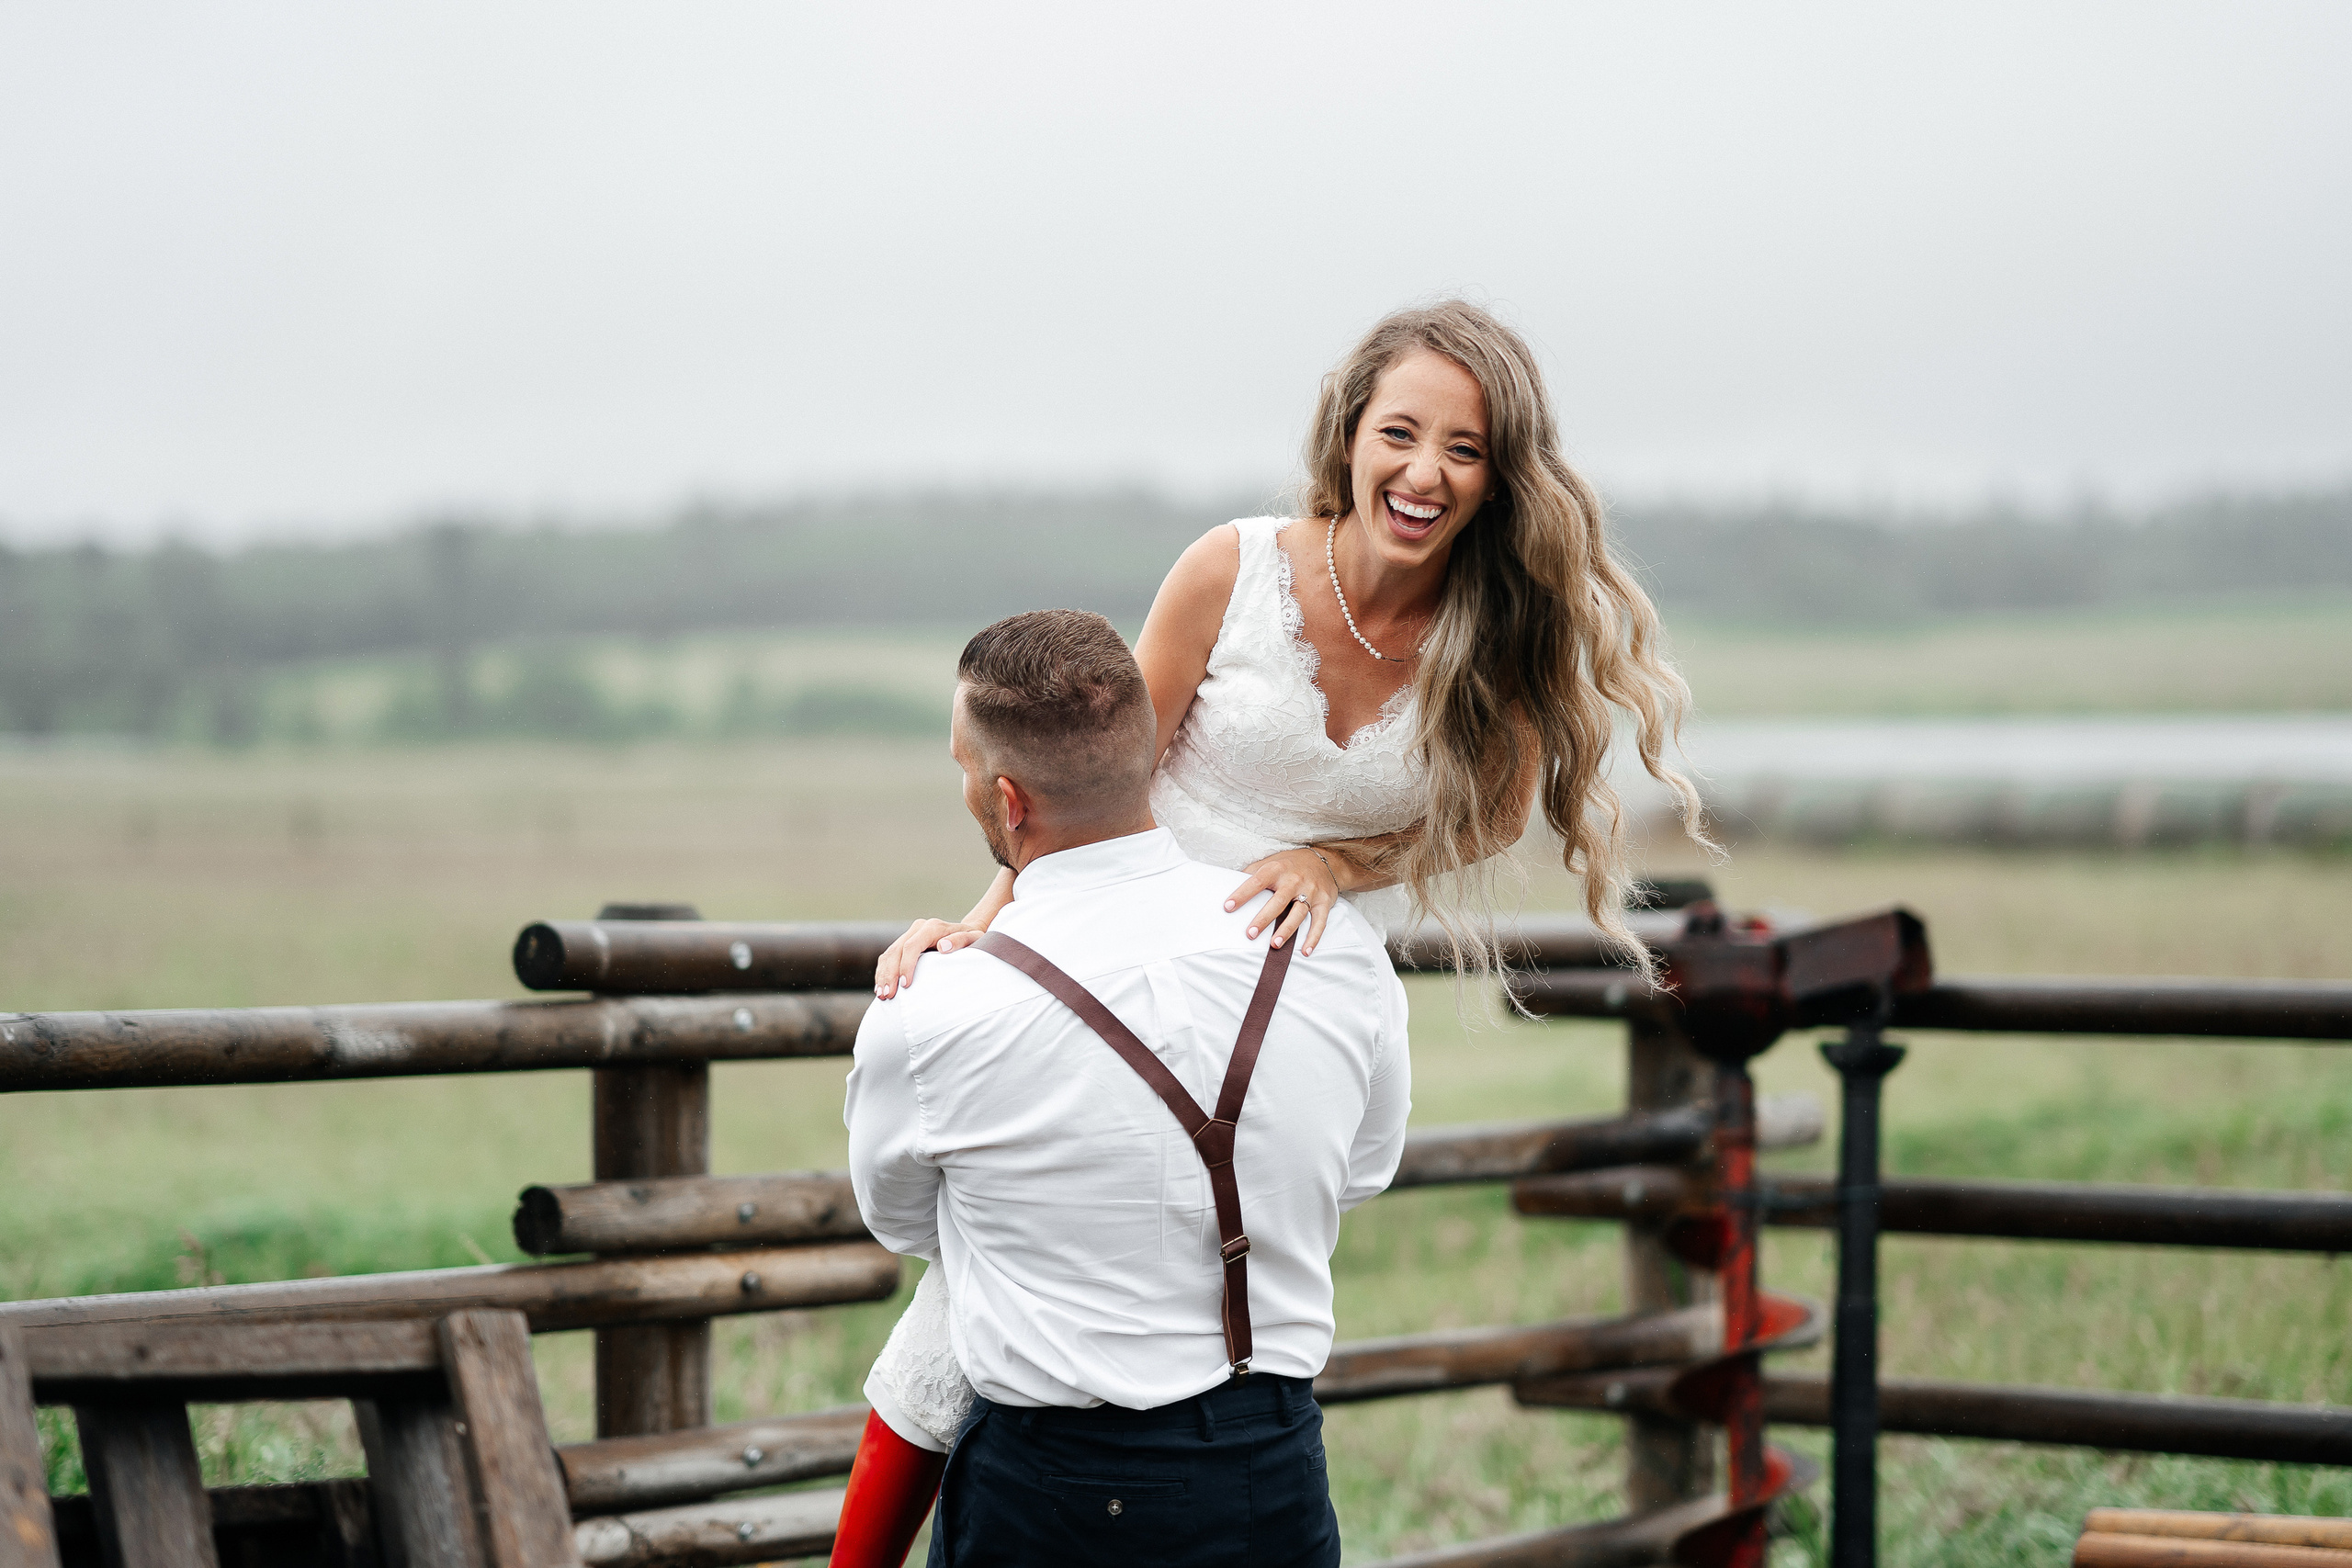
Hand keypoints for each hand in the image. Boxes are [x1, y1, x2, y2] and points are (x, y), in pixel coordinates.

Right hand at [875, 919, 985, 998]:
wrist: (967, 933)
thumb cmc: (973, 940)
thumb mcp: (974, 939)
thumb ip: (961, 941)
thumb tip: (943, 946)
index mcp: (932, 927)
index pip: (912, 946)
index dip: (906, 965)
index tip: (906, 985)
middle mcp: (918, 928)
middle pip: (896, 951)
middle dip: (890, 974)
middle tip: (887, 995)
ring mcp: (909, 935)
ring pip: (889, 954)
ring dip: (883, 975)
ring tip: (881, 995)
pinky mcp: (904, 944)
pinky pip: (888, 958)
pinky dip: (883, 973)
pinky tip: (880, 988)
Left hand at [1223, 847, 1340, 955]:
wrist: (1325, 861)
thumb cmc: (1290, 864)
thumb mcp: (1271, 861)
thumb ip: (1253, 872)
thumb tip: (1229, 883)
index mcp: (1277, 869)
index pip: (1257, 881)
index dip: (1243, 894)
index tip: (1228, 907)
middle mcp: (1294, 880)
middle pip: (1278, 901)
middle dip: (1264, 918)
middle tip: (1250, 934)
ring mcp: (1311, 892)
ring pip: (1298, 913)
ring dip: (1286, 930)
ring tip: (1274, 944)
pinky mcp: (1324, 903)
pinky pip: (1320, 922)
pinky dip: (1313, 937)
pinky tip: (1305, 951)